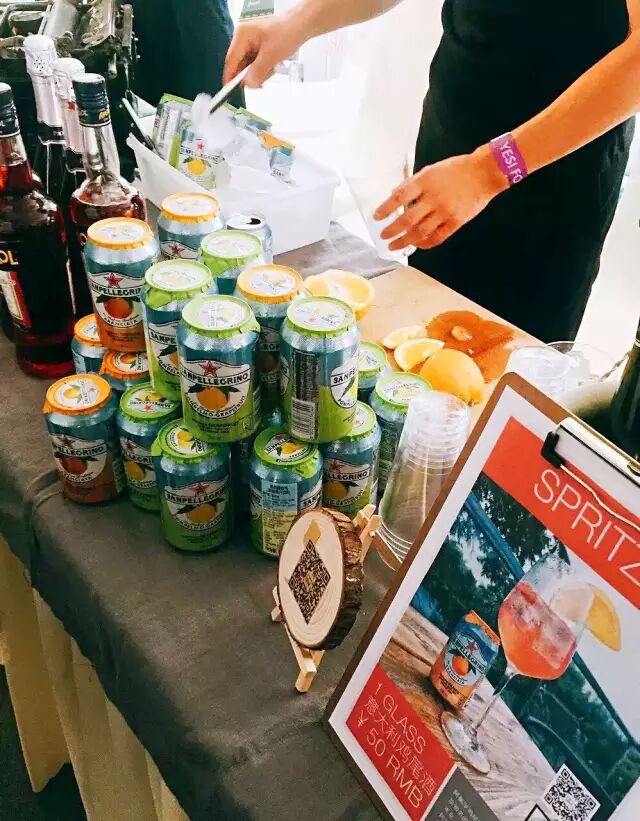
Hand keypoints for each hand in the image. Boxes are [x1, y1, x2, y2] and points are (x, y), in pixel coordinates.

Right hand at [223, 14, 305, 88]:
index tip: (229, 91)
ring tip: (272, 67)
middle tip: (261, 83)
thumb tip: (248, 84)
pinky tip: (273, 65)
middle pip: (240, 65)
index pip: (231, 60)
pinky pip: (256, 65)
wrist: (301, 26)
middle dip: (251, 75)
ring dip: (260, 72)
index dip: (230, 77)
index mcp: (242, 35)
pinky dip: (264, 69)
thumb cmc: (288, 32)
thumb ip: (258, 71)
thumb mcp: (272, 55)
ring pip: (249, 67)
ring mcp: (250, 43)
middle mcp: (243, 38)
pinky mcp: (257, 48)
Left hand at [374, 146, 508, 251]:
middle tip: (384, 236)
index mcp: (425, 182)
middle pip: (407, 219)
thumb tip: (395, 195)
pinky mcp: (455, 222)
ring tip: (395, 245)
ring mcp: (445, 212)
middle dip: (392, 230)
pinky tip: (417, 245)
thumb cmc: (457, 169)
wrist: (484, 173)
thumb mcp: (431, 170)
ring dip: (405, 241)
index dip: (386, 208)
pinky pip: (437, 237)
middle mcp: (433, 198)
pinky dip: (425, 243)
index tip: (377, 217)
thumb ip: (413, 183)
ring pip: (420, 232)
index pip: (399, 197)